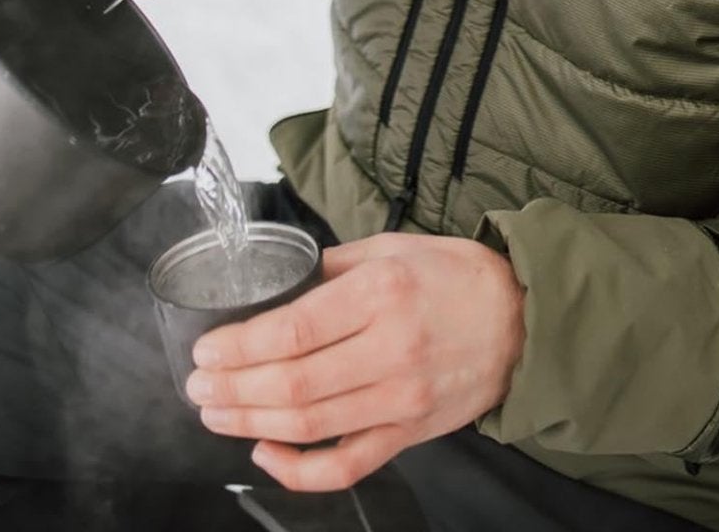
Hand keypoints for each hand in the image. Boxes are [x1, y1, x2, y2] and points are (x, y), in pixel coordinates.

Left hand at [186, 233, 525, 491]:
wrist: (520, 319)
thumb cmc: (453, 276)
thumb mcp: (393, 249)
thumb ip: (333, 267)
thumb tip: (279, 286)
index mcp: (382, 293)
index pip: (293, 329)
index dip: (239, 345)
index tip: (205, 349)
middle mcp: (390, 349)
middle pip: (292, 384)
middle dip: (232, 388)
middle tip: (197, 385)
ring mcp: (401, 399)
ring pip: (309, 425)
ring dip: (250, 423)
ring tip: (215, 412)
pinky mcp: (409, 434)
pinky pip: (346, 465)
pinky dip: (298, 469)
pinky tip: (266, 451)